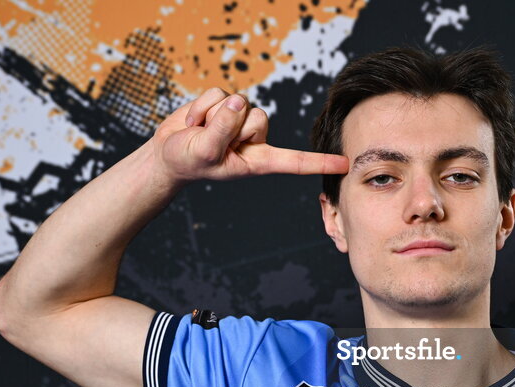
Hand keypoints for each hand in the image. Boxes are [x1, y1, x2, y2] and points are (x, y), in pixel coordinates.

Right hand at [152, 88, 349, 182]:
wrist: (169, 152)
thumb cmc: (189, 161)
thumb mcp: (204, 152)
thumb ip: (222, 129)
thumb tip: (239, 101)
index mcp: (258, 160)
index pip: (293, 162)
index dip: (318, 162)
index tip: (345, 165)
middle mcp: (254, 138)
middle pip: (258, 118)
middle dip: (229, 126)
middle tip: (211, 141)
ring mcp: (241, 119)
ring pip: (239, 103)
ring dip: (212, 115)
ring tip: (201, 131)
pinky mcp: (227, 103)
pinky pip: (219, 93)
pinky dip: (201, 106)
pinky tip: (195, 120)